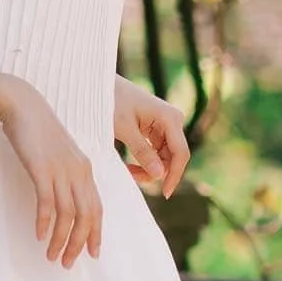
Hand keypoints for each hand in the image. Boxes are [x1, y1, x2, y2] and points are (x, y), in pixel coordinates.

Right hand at [0, 82, 103, 265]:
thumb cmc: (38, 131)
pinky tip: (39, 235)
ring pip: (68, 214)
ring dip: (60, 239)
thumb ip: (67, 174)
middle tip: (67, 263)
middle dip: (79, 244)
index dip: (96, 233)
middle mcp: (78, 172)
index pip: (97, 208)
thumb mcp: (60, 154)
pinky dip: (44, 221)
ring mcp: (61, 170)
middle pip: (86, 217)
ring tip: (51, 256)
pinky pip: (47, 202)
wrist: (23, 105)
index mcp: (85, 169)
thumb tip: (66, 200)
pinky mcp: (42, 169)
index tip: (92, 254)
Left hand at [113, 77, 188, 197]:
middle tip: (130, 176)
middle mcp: (173, 120)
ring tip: (127, 170)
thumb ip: (142, 152)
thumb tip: (160, 175)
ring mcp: (166, 125)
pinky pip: (157, 152)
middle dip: (155, 172)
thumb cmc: (111, 102)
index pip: (180, 153)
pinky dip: (144, 161)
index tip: (164, 194)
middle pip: (173, 158)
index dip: (174, 175)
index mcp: (170, 117)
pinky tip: (129, 165)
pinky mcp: (157, 130)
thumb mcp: (124, 129)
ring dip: (148, 168)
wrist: (101, 85)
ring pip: (164, 158)